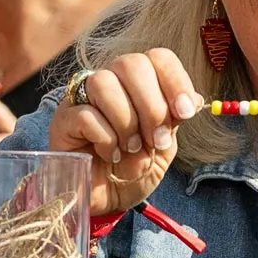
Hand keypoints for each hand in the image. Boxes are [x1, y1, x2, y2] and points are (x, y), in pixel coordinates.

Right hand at [47, 50, 201, 215]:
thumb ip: (175, 120)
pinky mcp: (64, 120)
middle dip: (152, 105)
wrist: (106, 200)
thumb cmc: (134, 168)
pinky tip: (110, 155)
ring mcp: (82, 98)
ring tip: (133, 148)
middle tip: (157, 140)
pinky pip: (85, 115)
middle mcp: (109, 82)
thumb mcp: (164, 146)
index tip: (185, 113)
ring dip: (127, 121)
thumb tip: (194, 98)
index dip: (175, 80)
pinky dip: (105, 138)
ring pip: (104, 83)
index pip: (158, 57)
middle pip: (131, 64)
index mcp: (139, 83)